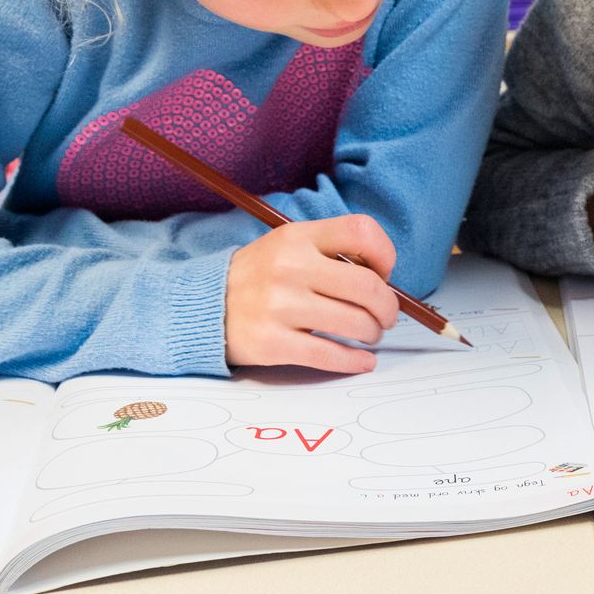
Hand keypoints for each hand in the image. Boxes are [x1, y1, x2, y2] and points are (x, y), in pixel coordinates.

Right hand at [224, 214, 399, 372]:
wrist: (206, 307)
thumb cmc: (259, 276)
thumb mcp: (288, 246)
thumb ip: (330, 252)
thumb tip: (383, 279)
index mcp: (297, 237)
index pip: (361, 232)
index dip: (385, 254)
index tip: (384, 274)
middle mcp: (290, 267)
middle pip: (367, 286)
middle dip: (388, 307)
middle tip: (387, 316)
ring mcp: (280, 306)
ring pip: (355, 323)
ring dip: (373, 334)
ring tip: (368, 334)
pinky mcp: (272, 343)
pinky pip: (329, 355)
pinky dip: (354, 361)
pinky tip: (362, 361)